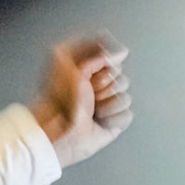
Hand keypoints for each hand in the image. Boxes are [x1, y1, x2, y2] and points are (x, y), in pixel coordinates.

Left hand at [29, 35, 132, 167]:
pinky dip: (112, 119)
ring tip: (92, 110)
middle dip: (105, 86)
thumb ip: (97, 53)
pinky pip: (126, 115)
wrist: (59, 132)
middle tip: (89, 93)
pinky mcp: (113, 121)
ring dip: (107, 105)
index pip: (111, 57)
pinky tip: (98, 121)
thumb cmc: (58, 101)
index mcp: (86, 69)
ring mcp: (106, 103)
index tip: (88, 71)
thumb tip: (121, 53)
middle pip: (121, 77)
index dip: (103, 64)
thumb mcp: (69, 64)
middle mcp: (97, 85)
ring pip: (125, 97)